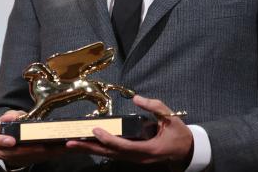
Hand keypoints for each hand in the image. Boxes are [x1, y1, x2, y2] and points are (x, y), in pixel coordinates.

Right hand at [0, 110, 66, 167]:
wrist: (7, 137)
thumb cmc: (7, 125)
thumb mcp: (6, 116)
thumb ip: (11, 115)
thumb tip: (13, 117)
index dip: (2, 141)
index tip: (12, 141)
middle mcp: (1, 150)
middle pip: (14, 153)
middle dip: (30, 150)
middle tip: (42, 146)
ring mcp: (12, 157)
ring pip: (28, 158)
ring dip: (46, 153)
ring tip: (60, 147)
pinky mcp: (25, 160)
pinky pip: (38, 158)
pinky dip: (51, 154)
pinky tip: (64, 149)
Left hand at [65, 95, 193, 170]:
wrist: (187, 151)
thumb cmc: (179, 134)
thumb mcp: (171, 118)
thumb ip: (154, 106)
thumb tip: (136, 98)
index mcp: (149, 150)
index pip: (124, 146)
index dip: (108, 139)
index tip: (95, 130)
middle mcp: (139, 158)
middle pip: (111, 154)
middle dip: (90, 148)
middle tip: (70, 142)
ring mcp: (136, 160)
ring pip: (110, 156)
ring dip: (91, 149)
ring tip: (73, 144)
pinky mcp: (133, 157)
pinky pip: (114, 154)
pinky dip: (100, 149)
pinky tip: (89, 144)